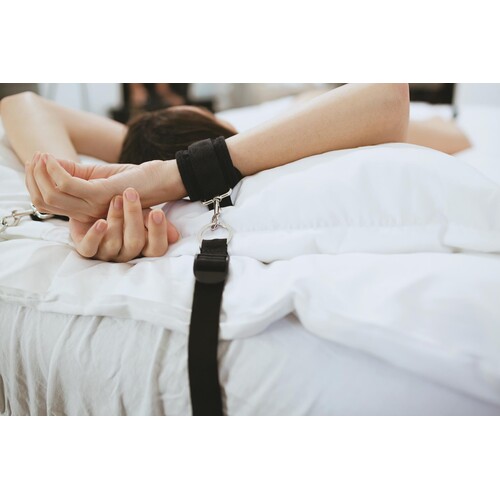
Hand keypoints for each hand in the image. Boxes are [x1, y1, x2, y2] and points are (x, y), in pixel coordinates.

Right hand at [26, 152, 183, 222]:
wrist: (164, 180)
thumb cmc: (136, 179)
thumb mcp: (101, 176)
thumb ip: (78, 174)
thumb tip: (52, 164)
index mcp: (88, 212)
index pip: (49, 205)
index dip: (35, 185)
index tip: (34, 164)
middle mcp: (89, 214)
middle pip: (46, 201)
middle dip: (34, 177)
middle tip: (35, 158)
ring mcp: (95, 206)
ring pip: (53, 194)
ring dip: (42, 172)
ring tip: (42, 156)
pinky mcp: (103, 195)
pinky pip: (68, 184)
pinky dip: (55, 169)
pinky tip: (53, 158)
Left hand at [70, 187, 179, 261]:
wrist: (90, 198)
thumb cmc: (122, 205)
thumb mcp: (140, 209)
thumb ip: (154, 219)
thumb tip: (175, 236)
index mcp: (143, 245)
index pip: (157, 249)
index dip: (158, 233)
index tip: (158, 212)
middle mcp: (125, 253)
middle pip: (135, 244)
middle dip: (134, 217)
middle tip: (131, 193)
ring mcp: (105, 253)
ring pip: (113, 244)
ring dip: (116, 219)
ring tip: (115, 198)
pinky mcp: (86, 248)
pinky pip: (89, 249)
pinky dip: (95, 236)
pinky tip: (101, 222)